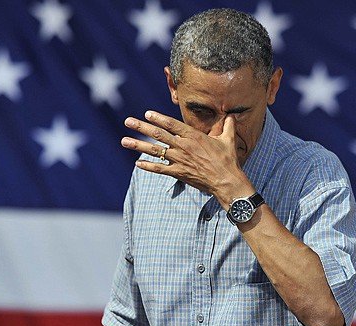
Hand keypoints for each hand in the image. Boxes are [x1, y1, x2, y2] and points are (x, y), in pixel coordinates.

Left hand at [121, 110, 253, 207]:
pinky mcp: (178, 173)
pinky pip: (160, 169)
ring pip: (155, 151)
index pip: (172, 124)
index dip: (158, 118)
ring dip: (138, 145)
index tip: (147, 113)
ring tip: (124, 141)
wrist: (226, 181)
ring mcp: (179, 160)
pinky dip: (148, 166)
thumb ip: (227, 125)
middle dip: (141, 127)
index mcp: (194, 136)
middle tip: (127, 121)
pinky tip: (137, 163)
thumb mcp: (228, 139)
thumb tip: (231, 114)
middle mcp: (183, 146)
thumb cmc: (227, 160)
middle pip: (158, 135)